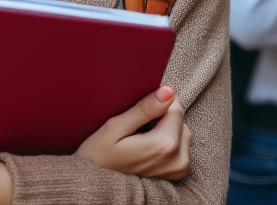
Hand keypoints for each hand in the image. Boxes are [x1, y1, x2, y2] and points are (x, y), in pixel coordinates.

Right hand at [76, 85, 190, 179]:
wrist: (95, 185)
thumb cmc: (99, 155)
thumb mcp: (116, 127)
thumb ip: (144, 109)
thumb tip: (168, 91)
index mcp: (164, 145)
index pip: (175, 108)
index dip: (158, 99)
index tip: (140, 102)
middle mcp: (178, 160)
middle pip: (180, 120)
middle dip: (163, 114)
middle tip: (137, 121)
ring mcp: (179, 169)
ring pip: (182, 132)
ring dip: (166, 126)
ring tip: (141, 133)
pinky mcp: (177, 174)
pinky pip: (181, 147)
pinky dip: (168, 140)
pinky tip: (147, 143)